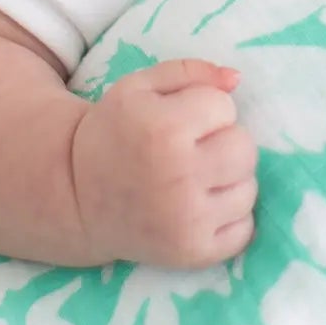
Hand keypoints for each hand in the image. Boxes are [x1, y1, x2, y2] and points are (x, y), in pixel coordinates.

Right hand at [69, 59, 257, 267]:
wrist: (76, 197)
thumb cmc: (113, 134)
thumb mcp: (137, 88)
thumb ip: (189, 72)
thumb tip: (236, 79)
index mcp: (164, 130)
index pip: (225, 107)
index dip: (204, 110)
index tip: (179, 123)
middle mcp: (180, 177)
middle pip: (246, 149)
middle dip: (225, 144)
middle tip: (194, 152)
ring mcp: (188, 220)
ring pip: (248, 190)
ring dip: (229, 182)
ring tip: (195, 180)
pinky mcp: (194, 252)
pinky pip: (244, 231)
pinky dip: (229, 219)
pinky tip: (200, 208)